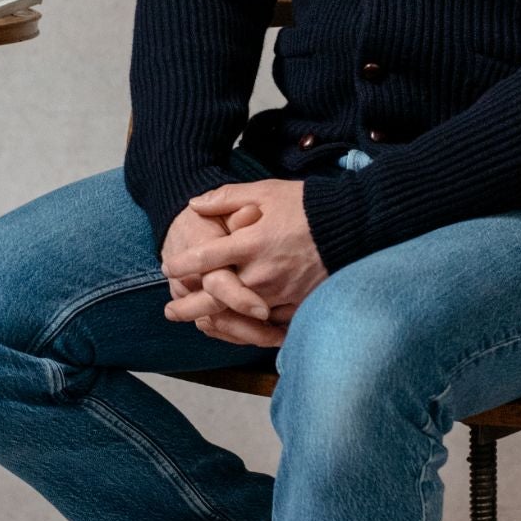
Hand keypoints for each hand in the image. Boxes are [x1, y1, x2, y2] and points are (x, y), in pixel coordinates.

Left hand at [161, 180, 327, 347]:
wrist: (351, 225)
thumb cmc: (305, 205)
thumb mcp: (265, 191)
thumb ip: (227, 198)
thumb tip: (193, 205)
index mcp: (249, 243)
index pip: (204, 258)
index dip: (182, 264)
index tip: (169, 266)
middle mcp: (260, 273)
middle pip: (214, 297)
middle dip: (188, 306)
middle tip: (170, 311)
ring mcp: (279, 293)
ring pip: (237, 315)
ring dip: (214, 321)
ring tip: (198, 323)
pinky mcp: (296, 305)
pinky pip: (267, 324)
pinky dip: (248, 328)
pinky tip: (235, 328)